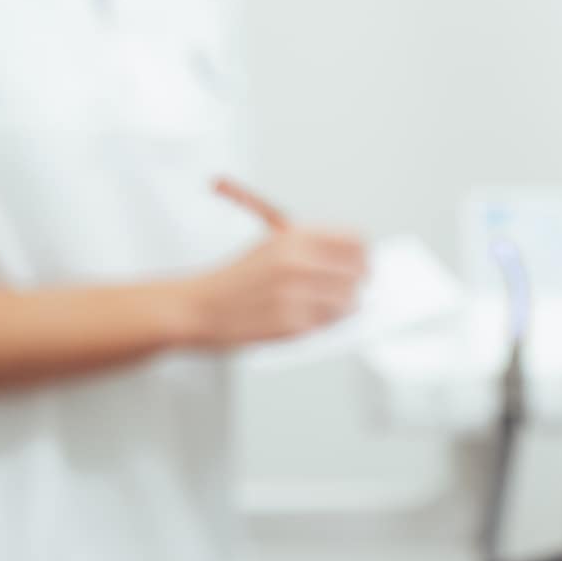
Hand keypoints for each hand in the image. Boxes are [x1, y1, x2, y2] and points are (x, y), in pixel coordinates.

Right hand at [177, 178, 367, 348]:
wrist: (198, 307)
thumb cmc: (234, 280)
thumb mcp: (269, 245)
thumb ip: (310, 247)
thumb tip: (353, 257)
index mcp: (293, 237)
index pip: (355, 241)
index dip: (363, 256)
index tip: (362, 265)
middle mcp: (297, 261)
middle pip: (359, 272)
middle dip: (357, 284)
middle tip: (349, 291)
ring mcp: (295, 293)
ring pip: (350, 301)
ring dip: (344, 307)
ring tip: (326, 308)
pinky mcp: (292, 322)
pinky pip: (329, 324)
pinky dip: (326, 324)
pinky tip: (310, 320)